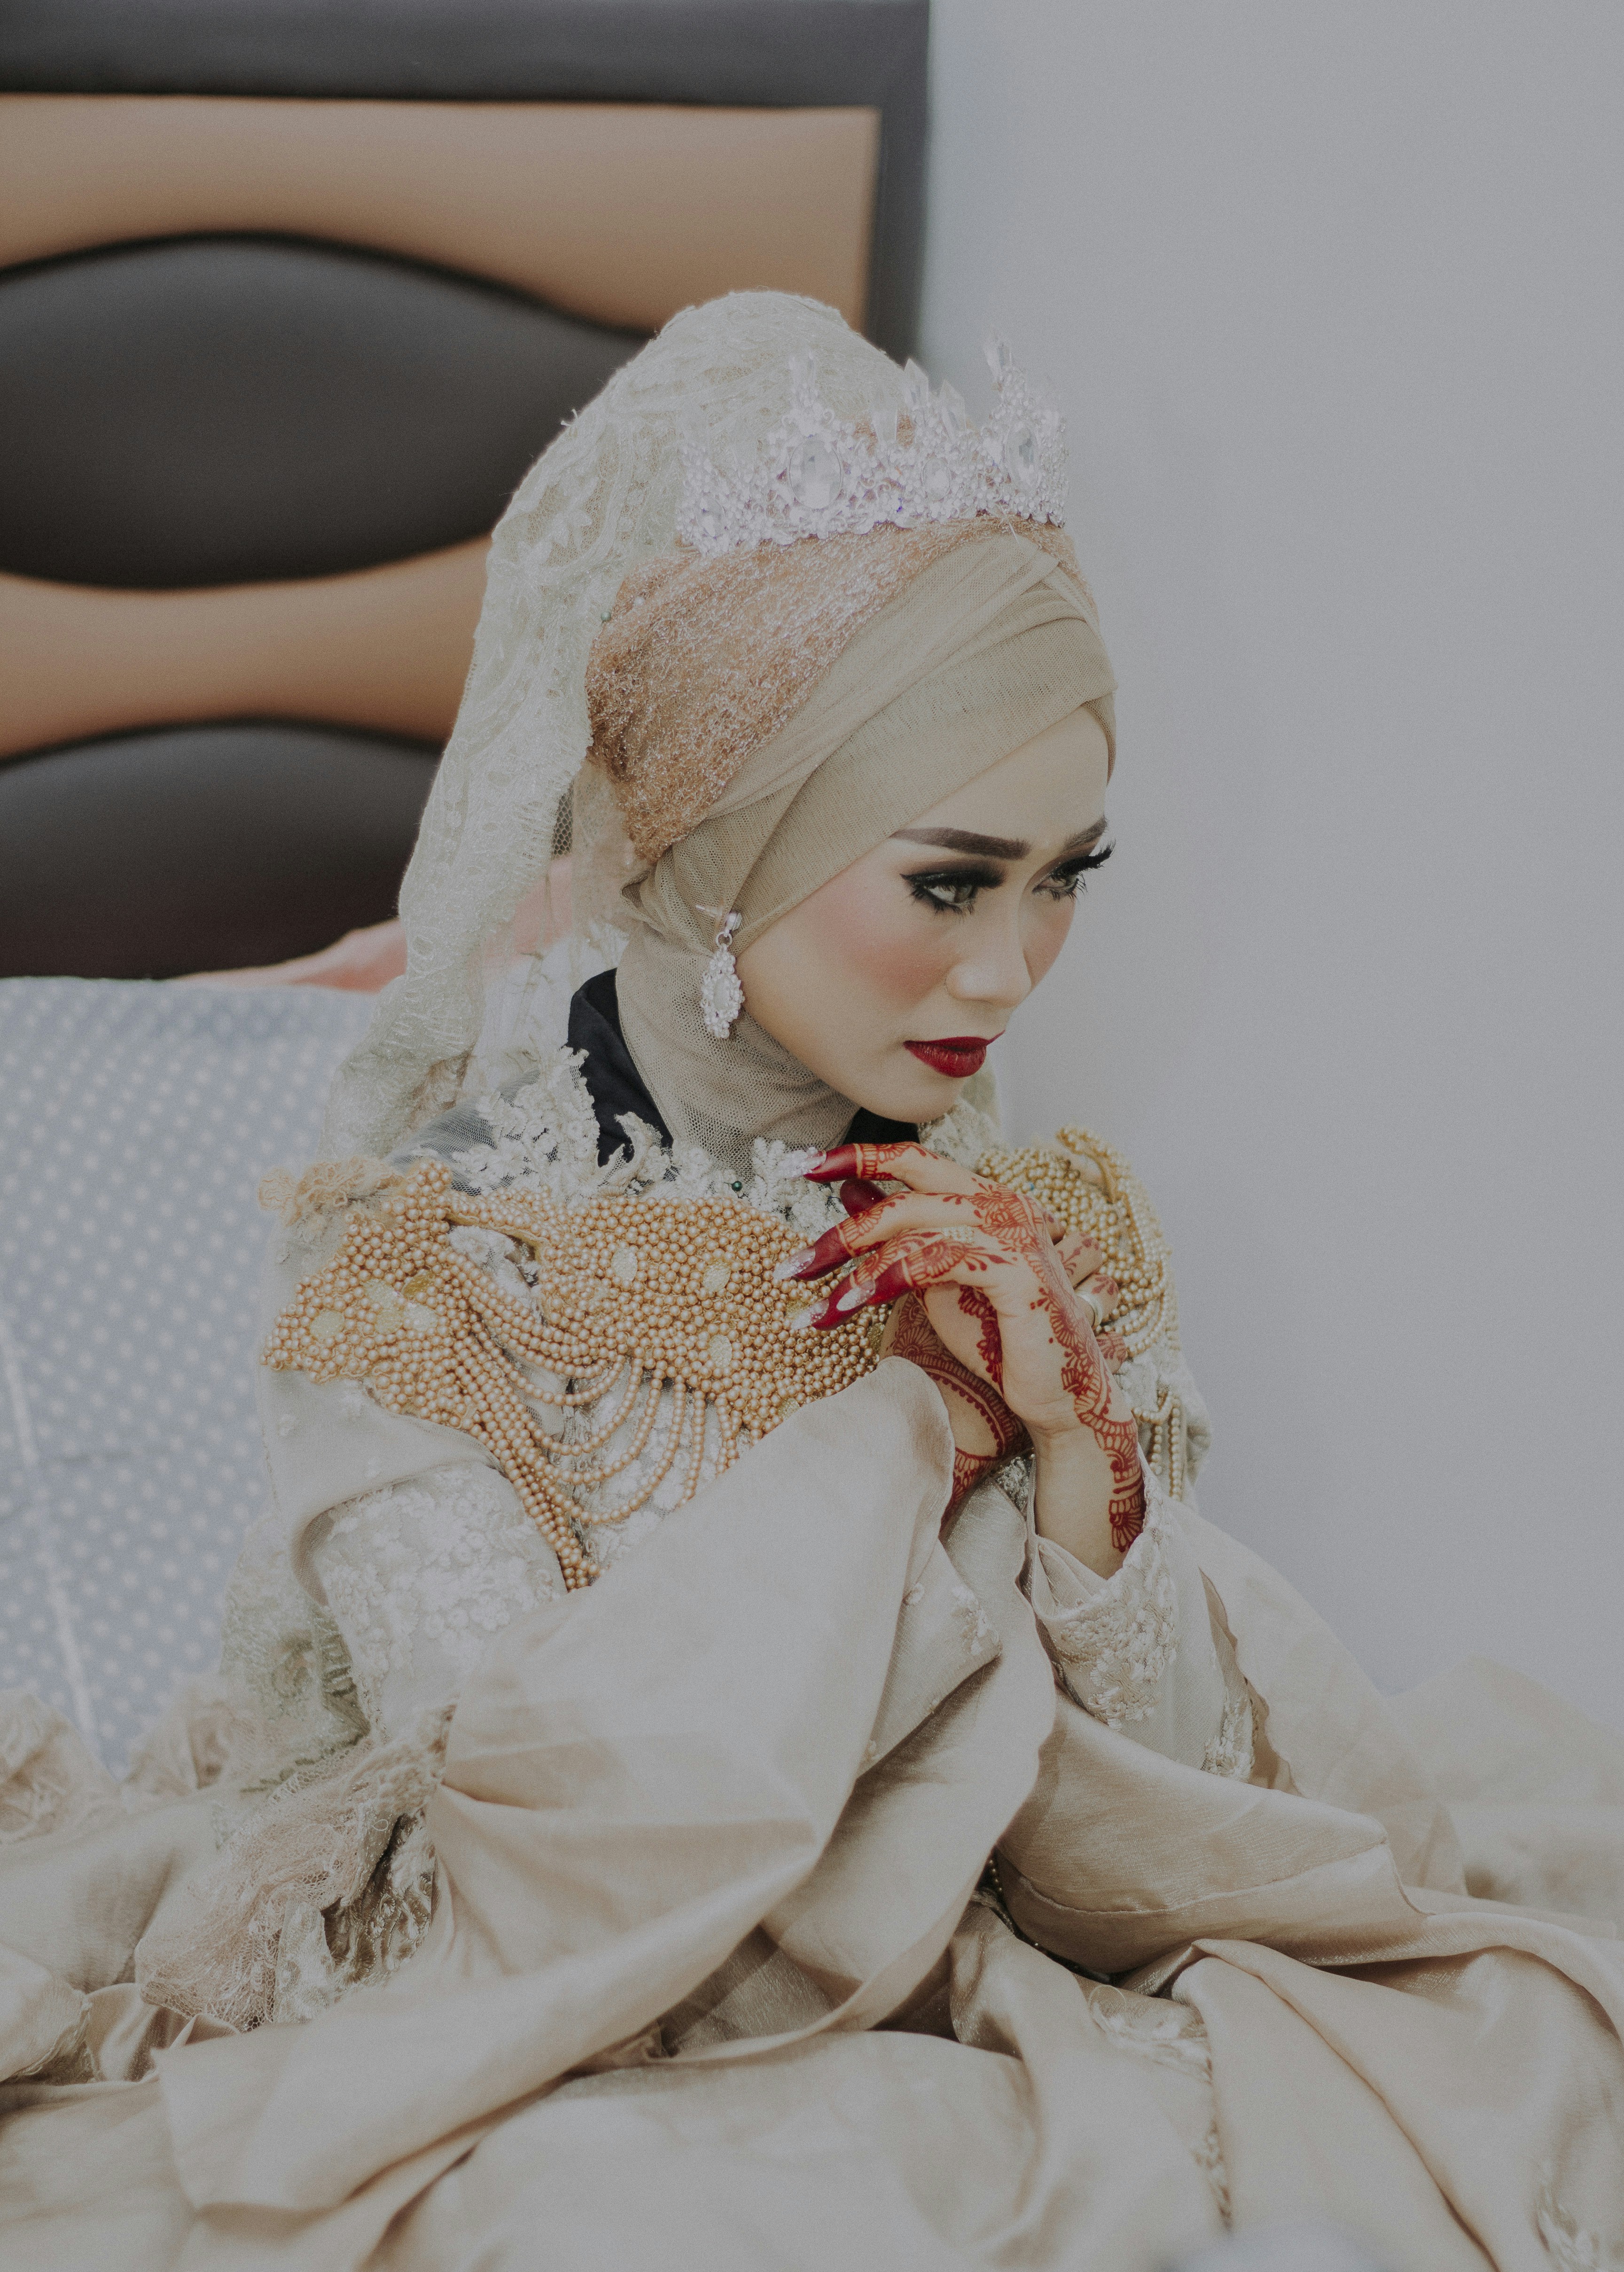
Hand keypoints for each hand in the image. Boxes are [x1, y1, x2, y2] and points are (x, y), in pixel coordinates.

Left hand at [786, 1144, 1145, 1573]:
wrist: (1056, 1393)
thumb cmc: (997, 1340)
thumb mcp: (933, 1282)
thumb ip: (900, 1238)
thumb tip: (849, 1196)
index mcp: (984, 1199)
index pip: (915, 1159)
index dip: (856, 1156)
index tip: (799, 1166)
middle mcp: (1001, 1204)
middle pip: (907, 1190)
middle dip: (843, 1230)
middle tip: (791, 1267)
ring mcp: (1012, 1232)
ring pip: (915, 1226)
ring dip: (855, 1268)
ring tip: (816, 1308)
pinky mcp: (1015, 1269)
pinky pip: (937, 1259)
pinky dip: (890, 1278)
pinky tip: (857, 1302)